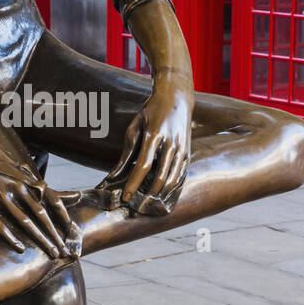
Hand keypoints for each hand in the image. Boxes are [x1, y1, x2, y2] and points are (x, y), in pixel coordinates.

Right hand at [0, 150, 79, 256]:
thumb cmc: (12, 176)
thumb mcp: (33, 181)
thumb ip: (53, 194)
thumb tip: (79, 196)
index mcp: (30, 183)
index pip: (53, 200)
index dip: (63, 215)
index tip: (72, 231)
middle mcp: (19, 189)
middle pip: (41, 215)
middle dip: (53, 234)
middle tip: (65, 251)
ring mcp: (3, 197)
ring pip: (24, 222)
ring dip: (39, 238)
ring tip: (52, 253)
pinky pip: (0, 225)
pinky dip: (10, 237)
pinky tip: (22, 249)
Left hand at [106, 76, 191, 213]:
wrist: (176, 98)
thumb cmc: (150, 112)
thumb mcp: (134, 127)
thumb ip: (126, 152)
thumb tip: (115, 175)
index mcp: (154, 135)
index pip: (143, 165)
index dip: (134, 183)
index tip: (126, 197)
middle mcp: (170, 143)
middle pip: (161, 176)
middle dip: (149, 195)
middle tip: (138, 207)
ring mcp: (182, 148)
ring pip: (174, 179)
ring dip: (162, 195)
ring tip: (150, 206)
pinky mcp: (188, 152)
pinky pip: (182, 175)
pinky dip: (174, 189)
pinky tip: (166, 198)